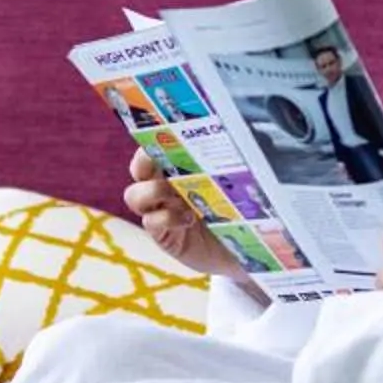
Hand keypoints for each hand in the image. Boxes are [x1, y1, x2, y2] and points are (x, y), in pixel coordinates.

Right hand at [126, 149, 241, 277]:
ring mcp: (161, 210)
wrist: (248, 247)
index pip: (155, 146)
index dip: (152, 140)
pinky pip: (150, 222)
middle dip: (144, 163)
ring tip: (177, 196)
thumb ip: (227, 160)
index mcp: (180, 165)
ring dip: (152, 192)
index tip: (163, 137)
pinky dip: (167, 218)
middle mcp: (165, 185)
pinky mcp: (163, 235)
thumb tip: (236, 135)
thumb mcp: (237, 179)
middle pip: (138, 167)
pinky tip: (189, 219)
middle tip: (162, 165)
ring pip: (134, 195)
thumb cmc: (244, 207)